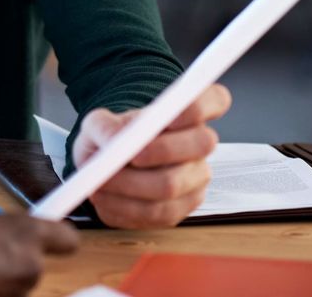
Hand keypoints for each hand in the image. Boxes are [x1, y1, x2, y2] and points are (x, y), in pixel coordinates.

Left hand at [74, 83, 231, 227]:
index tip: (170, 114)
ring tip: (99, 182)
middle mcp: (200, 144)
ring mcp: (196, 178)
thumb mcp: (97, 124)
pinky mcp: (182, 208)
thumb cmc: (108, 139)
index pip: (214, 100)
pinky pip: (158, 212)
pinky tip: (104, 198)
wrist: (105, 168)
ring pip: (173, 184)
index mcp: (186, 113)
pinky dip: (124, 206)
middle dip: (160, 150)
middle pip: (200, 144)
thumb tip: (114, 139)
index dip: (199, 106)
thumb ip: (104, 126)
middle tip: (127, 156)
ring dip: (130, 184)